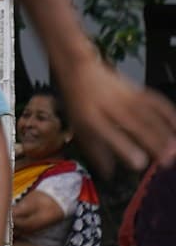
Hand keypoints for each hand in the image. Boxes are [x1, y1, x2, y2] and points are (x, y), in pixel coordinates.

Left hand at [63, 57, 175, 172]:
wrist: (80, 71)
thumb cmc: (80, 105)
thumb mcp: (79, 128)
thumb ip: (95, 150)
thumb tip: (108, 174)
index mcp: (91, 116)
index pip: (109, 133)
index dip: (125, 148)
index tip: (139, 164)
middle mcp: (110, 106)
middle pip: (134, 124)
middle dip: (152, 142)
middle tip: (166, 160)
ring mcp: (125, 96)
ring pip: (149, 114)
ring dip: (165, 131)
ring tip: (175, 150)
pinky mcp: (137, 89)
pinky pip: (156, 100)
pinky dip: (169, 113)